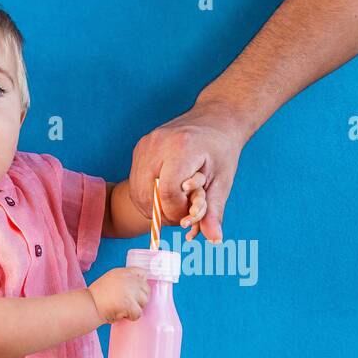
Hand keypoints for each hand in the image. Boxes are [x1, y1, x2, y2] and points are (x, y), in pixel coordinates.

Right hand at [88, 267, 150, 323]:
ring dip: (136, 308)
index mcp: (123, 272)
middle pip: (146, 289)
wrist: (88, 306)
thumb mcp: (109, 281)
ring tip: (123, 310)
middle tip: (128, 304)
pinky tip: (122, 315)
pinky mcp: (130, 304)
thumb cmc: (95, 297)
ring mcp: (130, 291)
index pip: (142, 273)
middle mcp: (129, 279)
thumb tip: (136, 290)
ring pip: (144, 301)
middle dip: (139, 298)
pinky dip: (131, 317)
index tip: (135, 291)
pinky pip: (138, 313)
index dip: (141, 284)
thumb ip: (123, 281)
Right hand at [128, 98, 248, 243]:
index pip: (167, 193)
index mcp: (181, 148)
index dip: (176, 211)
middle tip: (182, 214)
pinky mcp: (138, 148)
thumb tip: (214, 239)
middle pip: (147, 195)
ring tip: (175, 203)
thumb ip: (212, 211)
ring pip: (137, 192)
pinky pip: (136, 183)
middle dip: (163, 212)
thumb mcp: (222, 181)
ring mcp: (144, 146)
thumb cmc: (221, 151)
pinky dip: (148, 196)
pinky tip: (165, 193)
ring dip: (154, 206)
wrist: (215, 118)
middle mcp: (157, 144)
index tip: (189, 215)